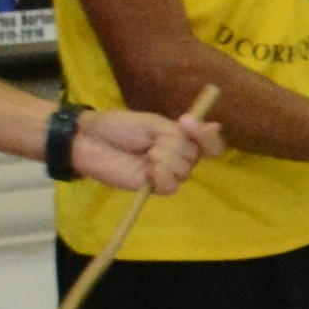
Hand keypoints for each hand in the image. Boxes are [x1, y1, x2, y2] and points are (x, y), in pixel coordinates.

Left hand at [67, 107, 213, 196]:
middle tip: (150, 139)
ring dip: (163, 156)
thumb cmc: (120, 127)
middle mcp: (180, 158)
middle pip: (195, 154)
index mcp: (182, 140)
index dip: (205, 135)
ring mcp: (168, 173)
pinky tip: (148, 169)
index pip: (211, 144)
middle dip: (173, 143)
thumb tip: (216, 126)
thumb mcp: (154, 123)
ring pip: (183, 168)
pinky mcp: (155, 188)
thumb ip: (182, 131)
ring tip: (144, 153)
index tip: (186, 120)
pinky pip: (171, 184)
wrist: (92, 140)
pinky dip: (161, 174)